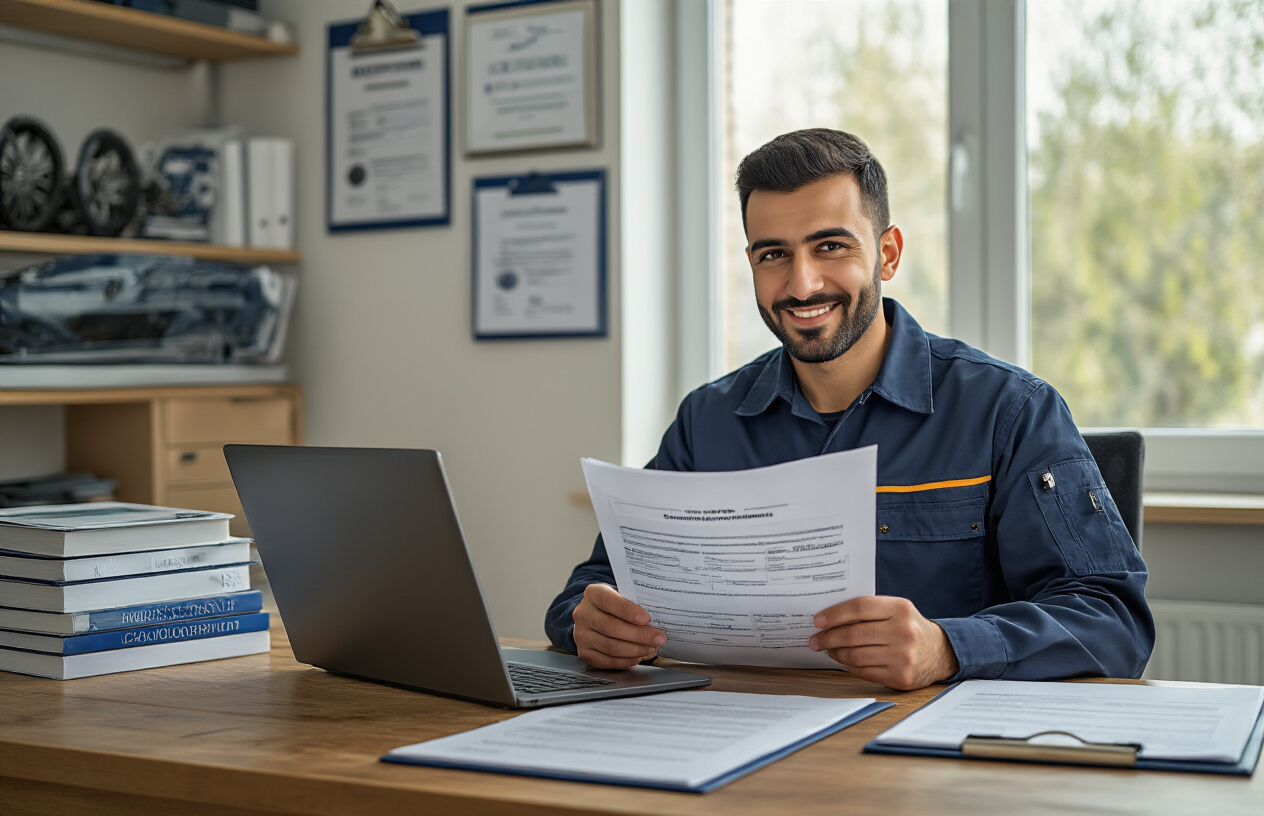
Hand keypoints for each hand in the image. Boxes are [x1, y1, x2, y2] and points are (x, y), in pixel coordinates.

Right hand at [572, 583, 665, 668]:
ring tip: (651, 649)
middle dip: (639, 635)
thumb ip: (635, 603)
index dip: (627, 610)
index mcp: (593, 594)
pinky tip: (638, 657)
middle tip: (658, 638)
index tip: (646, 618)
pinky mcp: (584, 652)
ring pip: (610, 646)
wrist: (595, 615)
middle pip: (611, 627)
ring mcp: (581, 635)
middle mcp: (583, 614)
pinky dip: (625, 661)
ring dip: (635, 650)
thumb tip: (657, 618)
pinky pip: (606, 661)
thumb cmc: (614, 605)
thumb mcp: (622, 595)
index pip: (608, 601)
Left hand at [809, 596, 958, 689]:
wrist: (940, 652)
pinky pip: (864, 672)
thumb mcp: (896, 610)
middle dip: (828, 638)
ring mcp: (903, 657)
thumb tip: (829, 619)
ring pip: (856, 656)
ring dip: (836, 653)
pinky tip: (844, 661)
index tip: (817, 621)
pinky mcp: (901, 677)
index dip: (834, 614)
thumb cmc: (909, 627)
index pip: (859, 608)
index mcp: (900, 609)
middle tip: (815, 640)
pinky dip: (849, 667)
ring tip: (829, 650)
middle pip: (854, 634)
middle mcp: (903, 632)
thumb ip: (869, 611)